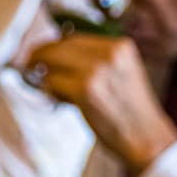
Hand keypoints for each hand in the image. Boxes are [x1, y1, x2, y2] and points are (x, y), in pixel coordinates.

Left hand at [27, 35, 176, 176]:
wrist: (146, 139)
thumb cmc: (131, 113)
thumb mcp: (121, 74)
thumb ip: (96, 62)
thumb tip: (58, 57)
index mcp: (121, 46)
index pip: (76, 38)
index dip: (56, 46)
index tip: (43, 54)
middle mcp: (109, 52)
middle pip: (62, 45)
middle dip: (42, 55)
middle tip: (30, 65)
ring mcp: (96, 69)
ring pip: (52, 61)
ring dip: (45, 74)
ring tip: (48, 87)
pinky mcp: (84, 89)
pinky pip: (52, 82)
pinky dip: (50, 90)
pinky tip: (58, 100)